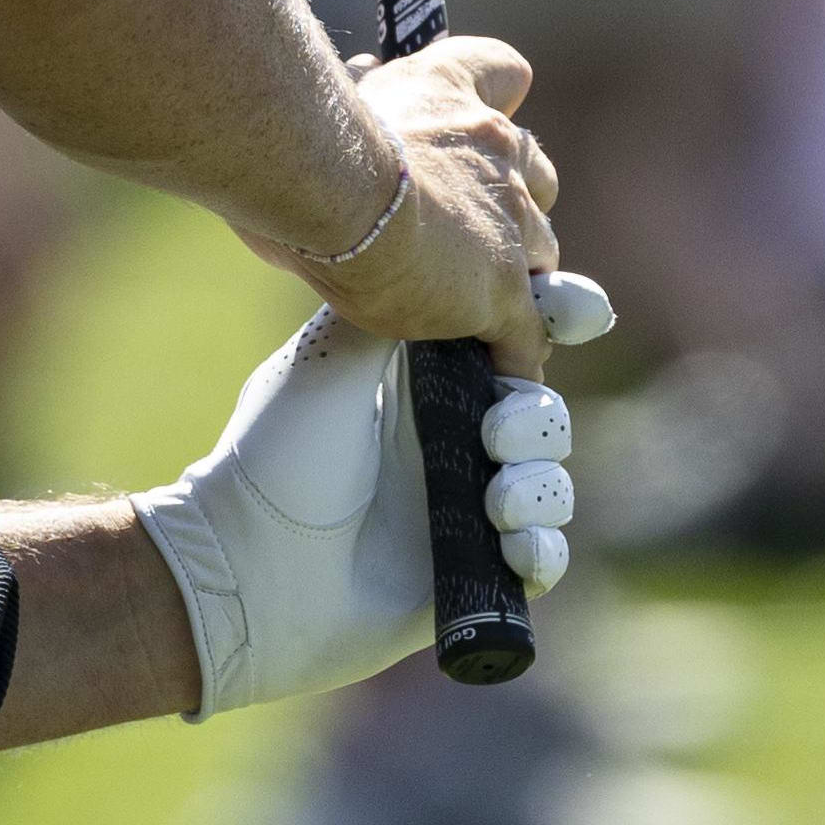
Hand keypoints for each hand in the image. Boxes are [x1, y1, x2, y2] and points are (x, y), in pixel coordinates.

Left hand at [134, 312, 584, 718]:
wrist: (250, 560)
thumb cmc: (280, 452)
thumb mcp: (332, 357)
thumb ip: (399, 305)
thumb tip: (454, 254)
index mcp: (424, 378)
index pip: (512, 337)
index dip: (556, 318)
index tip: (574, 309)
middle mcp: (451, 436)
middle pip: (542, 409)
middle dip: (536, 415)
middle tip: (496, 426)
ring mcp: (465, 505)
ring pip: (551, 480)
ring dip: (539, 483)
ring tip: (495, 495)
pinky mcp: (472, 570)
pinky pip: (541, 556)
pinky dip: (541, 547)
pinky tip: (512, 542)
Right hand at [257, 37, 592, 380]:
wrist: (326, 182)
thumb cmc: (306, 137)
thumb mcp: (338, 95)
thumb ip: (358, 96)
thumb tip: (356, 75)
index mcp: (450, 90)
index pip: (504, 73)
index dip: (496, 101)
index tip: (478, 118)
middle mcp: (496, 148)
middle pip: (538, 174)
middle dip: (514, 201)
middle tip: (466, 226)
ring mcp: (510, 222)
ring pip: (542, 252)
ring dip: (518, 272)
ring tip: (477, 300)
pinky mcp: (504, 291)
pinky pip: (527, 334)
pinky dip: (517, 355)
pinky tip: (503, 373)